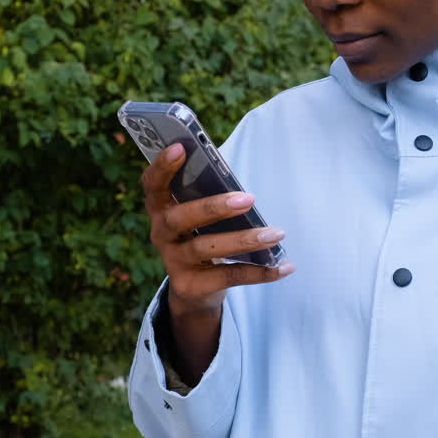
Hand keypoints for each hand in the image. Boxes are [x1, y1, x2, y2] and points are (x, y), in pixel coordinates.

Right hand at [143, 143, 294, 316]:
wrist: (193, 289)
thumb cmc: (201, 236)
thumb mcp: (199, 217)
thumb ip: (209, 197)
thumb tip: (243, 189)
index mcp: (161, 209)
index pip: (153, 185)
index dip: (162, 167)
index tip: (179, 147)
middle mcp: (161, 234)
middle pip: (180, 218)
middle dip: (213, 207)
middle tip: (248, 199)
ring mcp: (174, 261)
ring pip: (207, 248)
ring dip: (244, 240)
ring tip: (275, 234)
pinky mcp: (190, 286)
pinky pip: (228, 277)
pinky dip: (260, 272)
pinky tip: (285, 266)